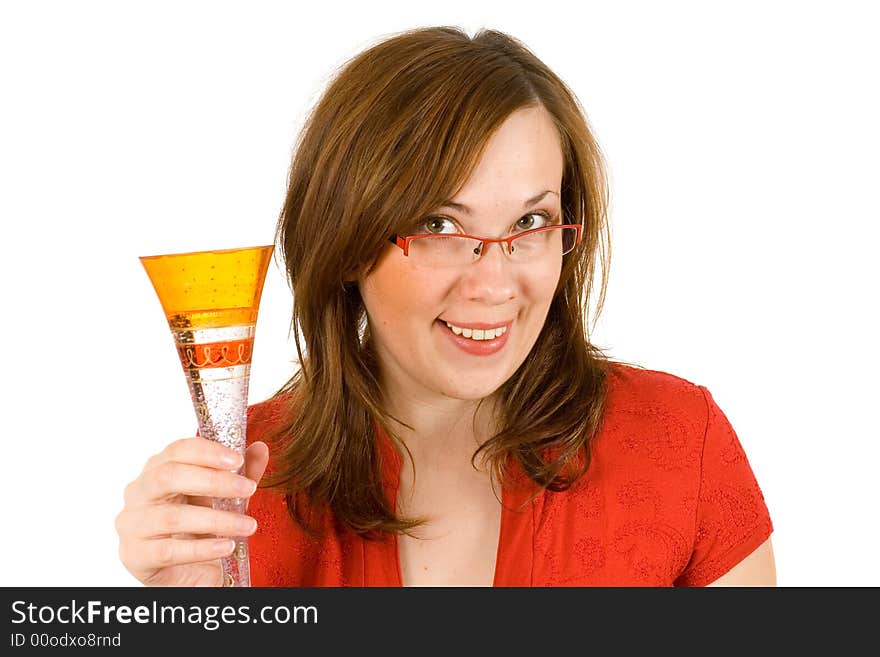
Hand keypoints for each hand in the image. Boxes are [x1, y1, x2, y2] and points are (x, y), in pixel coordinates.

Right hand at [115, 437, 269, 585]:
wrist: (187, 572)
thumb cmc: (199, 527)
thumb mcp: (224, 497)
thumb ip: (240, 473)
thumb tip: (260, 448)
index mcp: (157, 470)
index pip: (177, 450)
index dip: (207, 452)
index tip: (237, 460)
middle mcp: (139, 493)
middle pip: (169, 476)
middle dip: (214, 481)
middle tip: (248, 489)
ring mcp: (133, 525)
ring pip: (172, 517)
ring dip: (217, 520)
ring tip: (248, 526)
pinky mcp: (136, 555)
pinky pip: (169, 550)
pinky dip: (202, 549)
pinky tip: (226, 546)